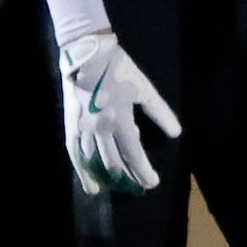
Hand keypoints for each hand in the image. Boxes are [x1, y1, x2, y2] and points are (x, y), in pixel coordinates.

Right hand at [57, 31, 181, 196]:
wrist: (87, 55)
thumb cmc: (120, 71)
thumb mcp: (145, 91)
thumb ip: (161, 114)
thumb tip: (176, 134)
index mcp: (120, 121)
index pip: (134, 156)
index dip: (143, 172)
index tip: (152, 183)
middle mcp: (100, 130)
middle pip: (113, 163)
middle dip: (126, 179)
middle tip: (136, 189)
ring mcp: (82, 128)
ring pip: (91, 161)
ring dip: (101, 178)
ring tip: (108, 190)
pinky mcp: (70, 125)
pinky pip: (74, 152)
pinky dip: (80, 167)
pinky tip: (85, 177)